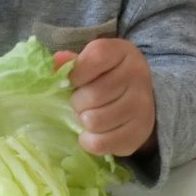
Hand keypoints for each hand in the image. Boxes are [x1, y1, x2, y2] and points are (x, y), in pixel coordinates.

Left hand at [54, 39, 156, 158]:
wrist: (137, 97)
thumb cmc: (105, 76)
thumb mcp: (90, 61)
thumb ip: (70, 63)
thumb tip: (52, 65)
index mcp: (123, 52)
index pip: (95, 58)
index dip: (76, 73)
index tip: (75, 80)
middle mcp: (138, 76)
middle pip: (92, 95)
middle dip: (77, 102)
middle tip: (81, 102)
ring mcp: (142, 106)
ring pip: (94, 121)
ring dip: (83, 121)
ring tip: (88, 115)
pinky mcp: (139, 133)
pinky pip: (100, 143)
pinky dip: (89, 141)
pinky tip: (94, 132)